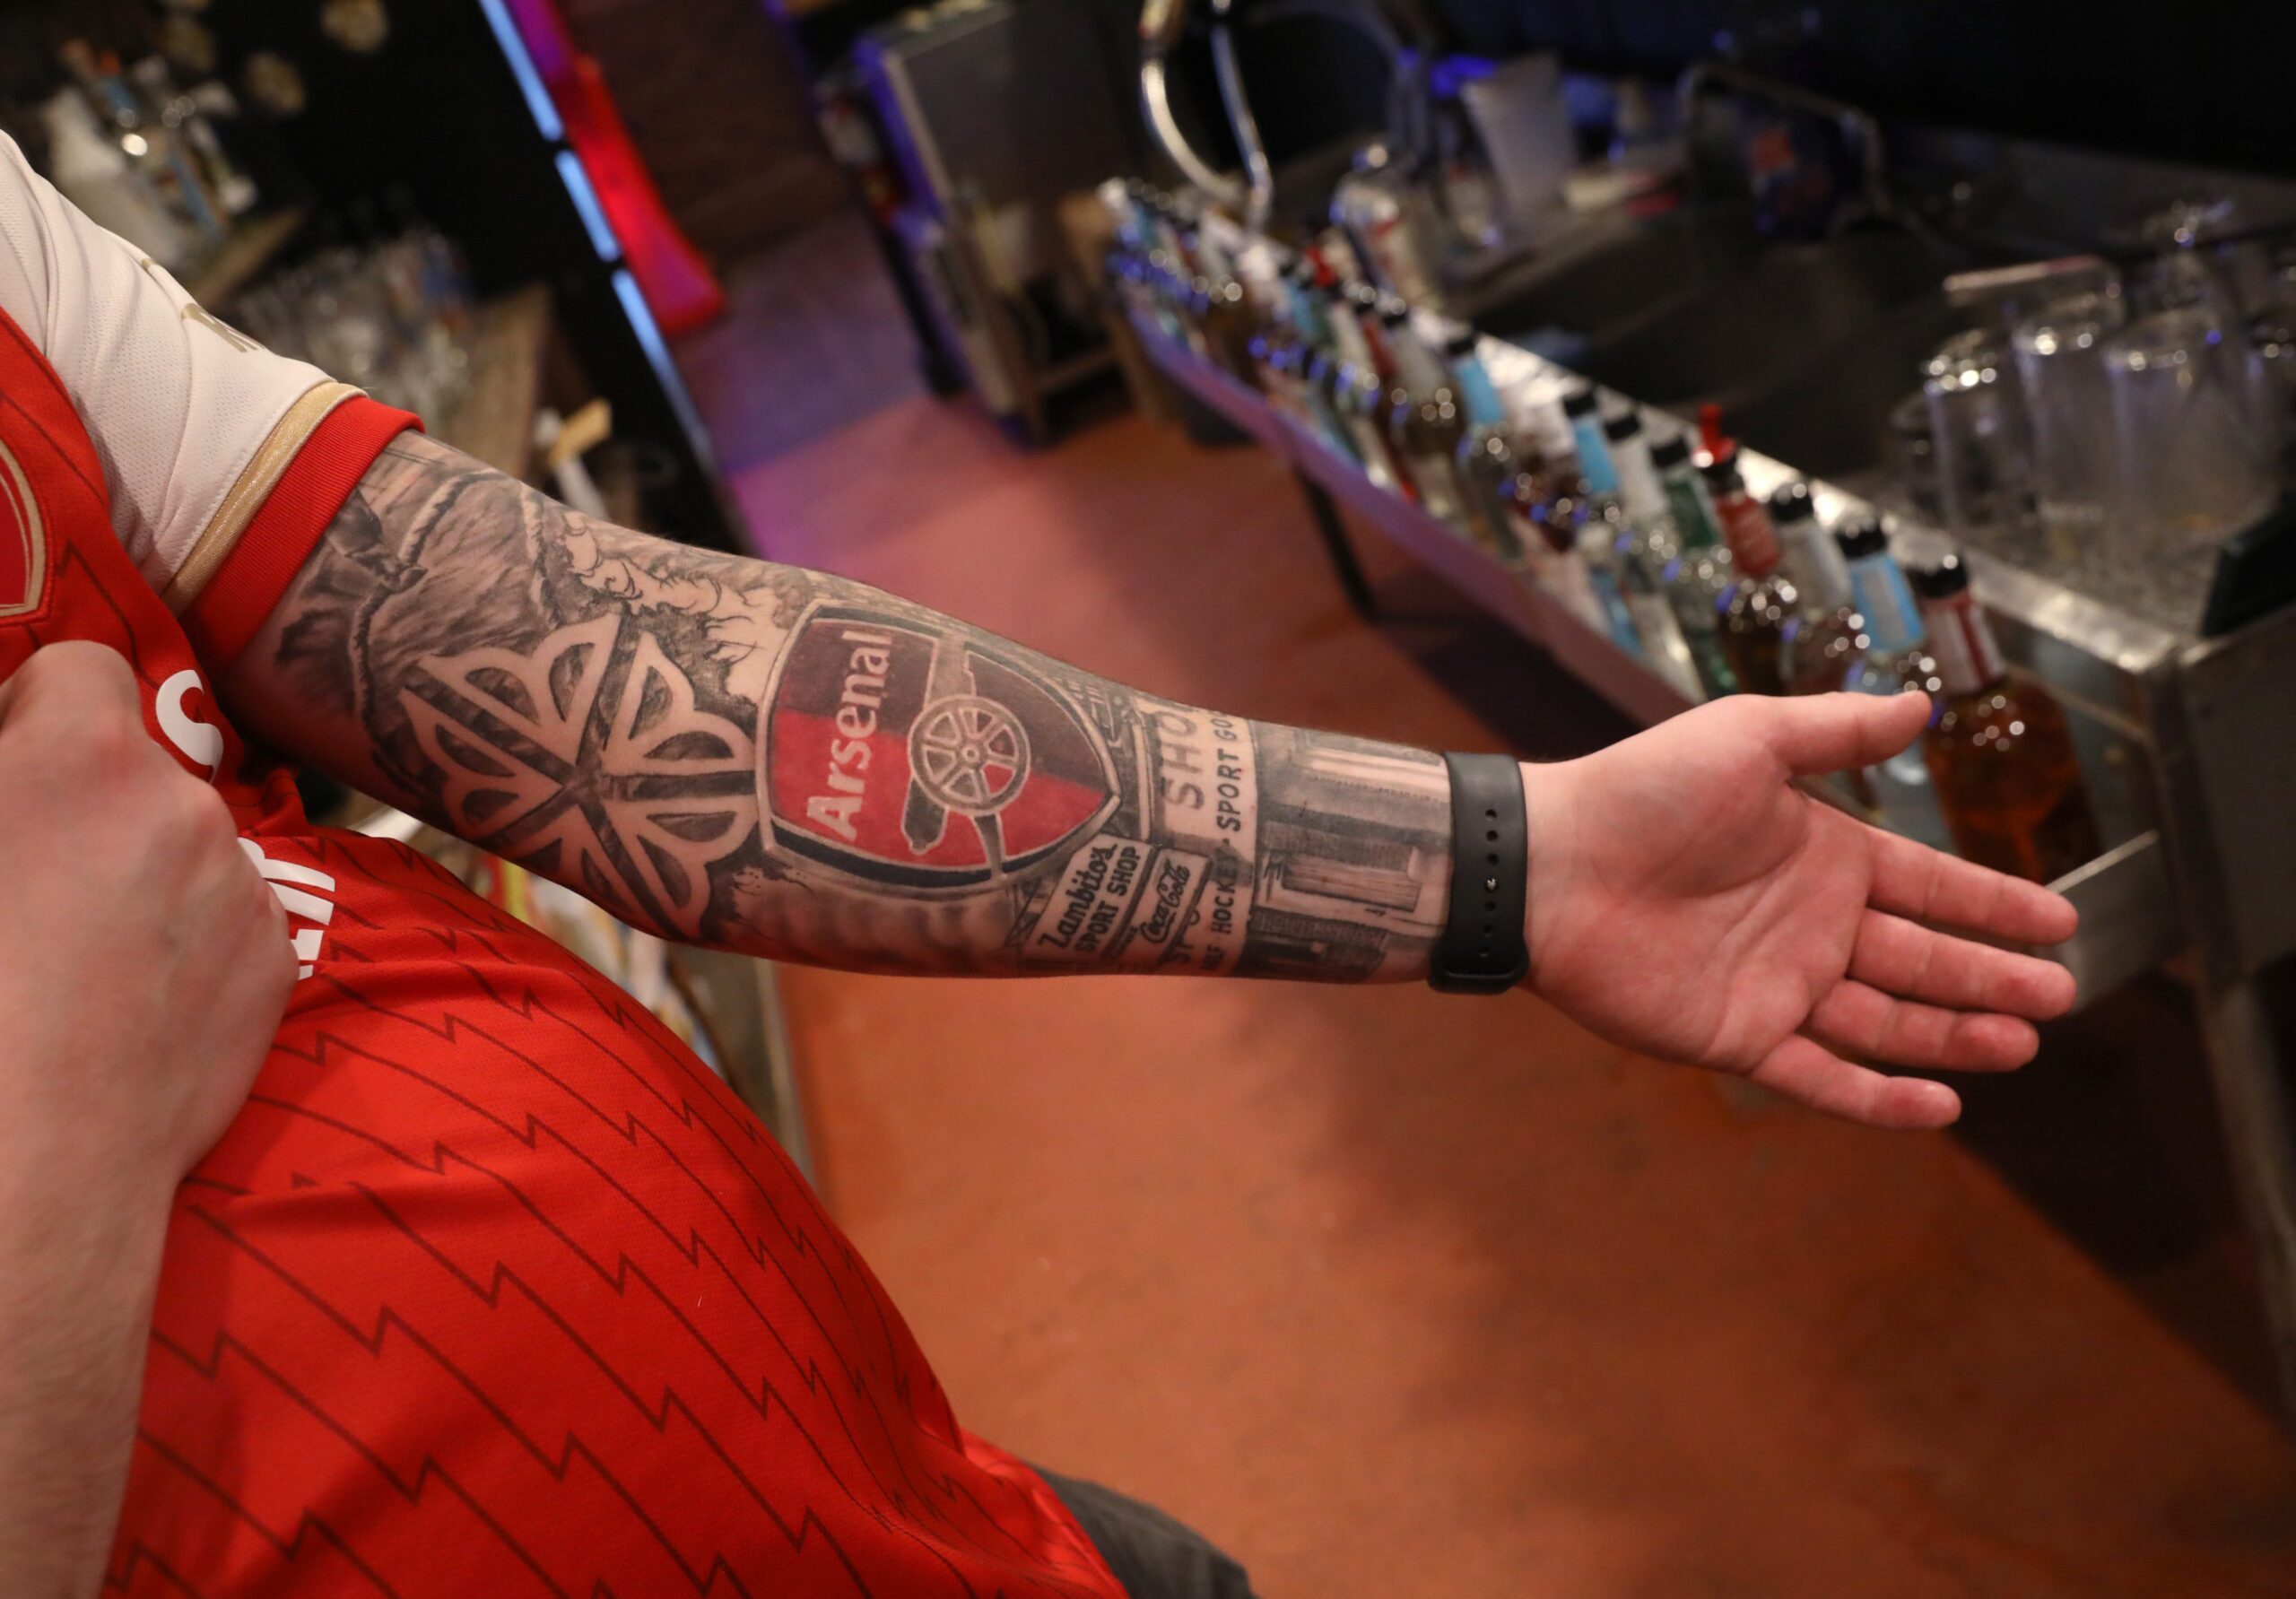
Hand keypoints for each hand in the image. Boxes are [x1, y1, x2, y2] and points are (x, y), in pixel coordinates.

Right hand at [0, 642, 294, 1192]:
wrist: (29, 1153)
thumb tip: (15, 787)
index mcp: (82, 760)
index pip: (82, 669)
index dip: (34, 709)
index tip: (4, 765)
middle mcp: (183, 806)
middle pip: (134, 769)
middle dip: (81, 806)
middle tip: (21, 879)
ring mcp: (242, 888)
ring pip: (184, 848)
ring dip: (136, 874)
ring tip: (66, 960)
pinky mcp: (275, 965)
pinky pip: (225, 921)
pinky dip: (184, 942)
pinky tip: (121, 1007)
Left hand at [1521, 691, 2078, 1129]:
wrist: (1549, 865)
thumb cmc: (1640, 789)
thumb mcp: (1749, 737)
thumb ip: (1837, 731)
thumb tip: (1921, 705)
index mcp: (1822, 856)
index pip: (1931, 886)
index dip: (1993, 904)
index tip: (2061, 921)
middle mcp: (1809, 926)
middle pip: (1922, 962)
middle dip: (1992, 979)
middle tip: (2062, 995)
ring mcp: (1776, 986)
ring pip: (1886, 1025)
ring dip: (1953, 1037)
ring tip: (2020, 1042)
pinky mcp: (1736, 1037)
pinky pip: (1821, 1077)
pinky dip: (1879, 1098)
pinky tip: (1942, 1106)